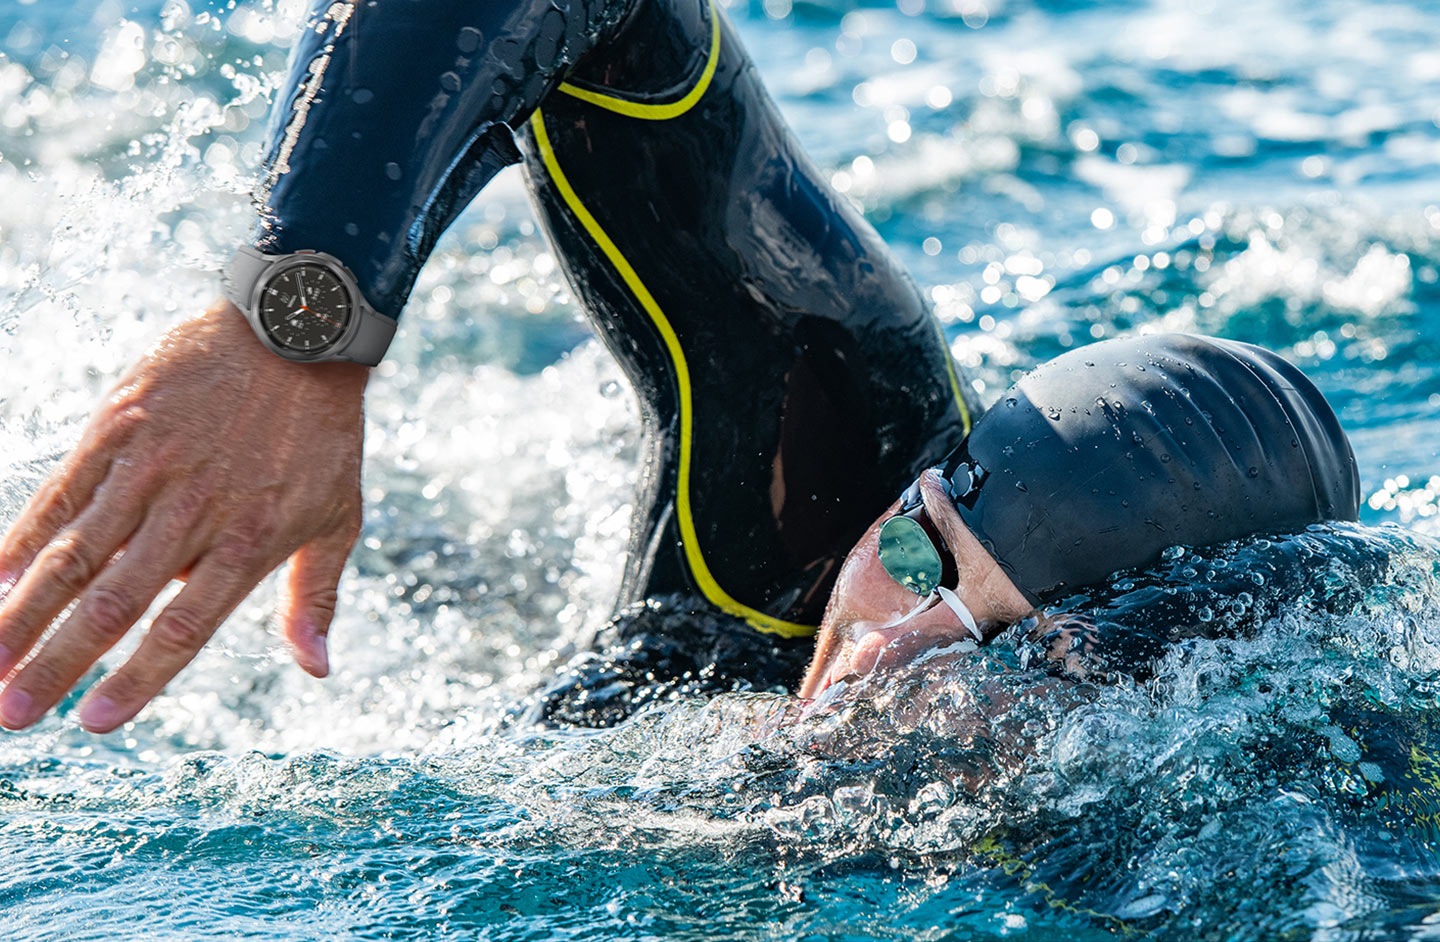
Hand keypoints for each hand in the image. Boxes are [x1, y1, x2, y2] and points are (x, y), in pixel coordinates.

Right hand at [0, 301, 369, 731]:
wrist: (297, 332)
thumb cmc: (323, 435)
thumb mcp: (340, 517)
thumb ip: (315, 596)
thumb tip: (317, 670)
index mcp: (248, 541)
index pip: (183, 627)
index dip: (138, 679)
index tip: (93, 725)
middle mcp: (192, 512)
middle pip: (113, 602)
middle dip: (56, 663)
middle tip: (10, 715)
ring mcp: (149, 468)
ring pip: (73, 554)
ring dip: (22, 614)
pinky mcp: (119, 428)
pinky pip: (60, 494)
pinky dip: (19, 541)